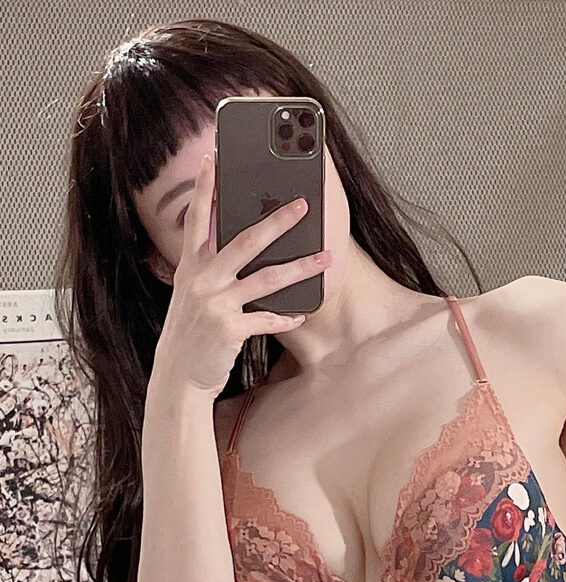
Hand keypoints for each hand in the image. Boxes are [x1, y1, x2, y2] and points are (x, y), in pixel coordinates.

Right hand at [153, 151, 331, 399]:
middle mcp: (201, 281)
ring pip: (267, 278)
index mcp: (190, 268)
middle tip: (303, 205)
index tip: (212, 159)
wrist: (178, 376)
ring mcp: (215, 304)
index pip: (197, 220)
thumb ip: (210, 271)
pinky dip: (286, 317)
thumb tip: (242, 250)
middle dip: (277, 221)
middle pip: (245, 242)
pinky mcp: (230, 329)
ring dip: (301, 267)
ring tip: (325, 258)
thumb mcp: (191, 296)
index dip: (204, 189)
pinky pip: (267, 319)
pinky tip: (301, 314)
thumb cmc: (190, 333)